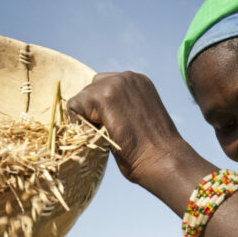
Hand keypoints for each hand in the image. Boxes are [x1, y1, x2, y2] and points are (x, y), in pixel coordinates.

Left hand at [67, 72, 194, 185]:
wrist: (163, 160)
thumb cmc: (153, 150)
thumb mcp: (138, 118)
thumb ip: (121, 108)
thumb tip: (97, 113)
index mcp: (137, 81)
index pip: (103, 86)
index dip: (100, 109)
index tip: (111, 127)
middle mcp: (127, 76)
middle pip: (90, 89)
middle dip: (91, 112)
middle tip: (106, 133)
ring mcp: (115, 83)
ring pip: (81, 98)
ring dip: (87, 119)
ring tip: (105, 135)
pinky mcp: (103, 96)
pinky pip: (74, 106)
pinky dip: (80, 124)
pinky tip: (99, 135)